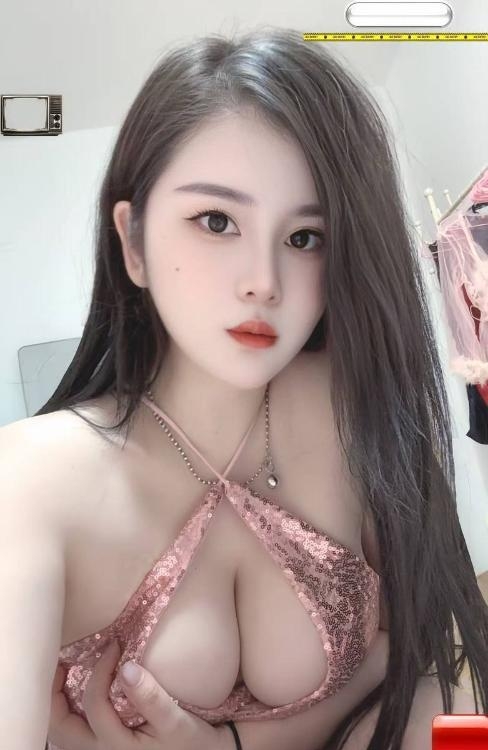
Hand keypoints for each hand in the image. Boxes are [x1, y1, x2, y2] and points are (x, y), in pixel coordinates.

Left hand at [48, 640, 231, 749]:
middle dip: (54, 692)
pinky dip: (70, 714)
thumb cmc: (193, 742)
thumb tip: (125, 667)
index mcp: (115, 746)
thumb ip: (150, 697)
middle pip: (60, 727)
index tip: (115, 644)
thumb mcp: (176, 721)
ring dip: (58, 705)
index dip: (100, 669)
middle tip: (61, 662)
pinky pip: (75, 737)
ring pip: (62, 735)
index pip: (93, 702)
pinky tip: (78, 696)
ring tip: (64, 676)